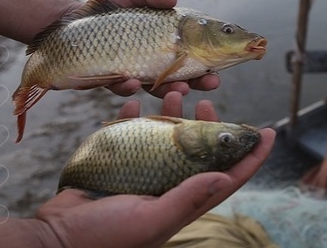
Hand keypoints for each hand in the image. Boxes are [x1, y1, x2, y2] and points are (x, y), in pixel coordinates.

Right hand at [33, 92, 274, 246]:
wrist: (58, 236)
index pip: (229, 178)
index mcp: (184, 201)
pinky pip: (132, 132)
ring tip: (174, 92)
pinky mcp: (119, 161)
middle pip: (202, 151)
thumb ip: (188, 198)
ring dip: (174, 114)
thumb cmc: (106, 236)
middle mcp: (170, 185)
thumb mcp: (151, 220)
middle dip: (211, 126)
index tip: (269, 133)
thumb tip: (225, 176)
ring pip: (170, 136)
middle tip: (208, 102)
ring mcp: (145, 171)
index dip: (251, 157)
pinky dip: (135, 116)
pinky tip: (133, 103)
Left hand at [82, 0, 219, 96]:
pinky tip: (131, 81)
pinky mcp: (112, 81)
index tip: (220, 65)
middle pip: (182, 76)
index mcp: (165, 42)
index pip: (194, 54)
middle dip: (199, 82)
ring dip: (170, 90)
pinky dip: (127, 86)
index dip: (209, 61)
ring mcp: (134, 73)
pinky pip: (121, 88)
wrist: (69, 22)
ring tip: (181, 88)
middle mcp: (153, 61)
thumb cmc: (107, 8)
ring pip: (156, 88)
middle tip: (212, 82)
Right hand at [306, 155, 326, 196]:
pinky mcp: (320, 171)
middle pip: (323, 186)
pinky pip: (315, 177)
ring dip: (316, 188)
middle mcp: (326, 176)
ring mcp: (322, 173)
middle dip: (322, 192)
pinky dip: (313, 182)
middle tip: (320, 199)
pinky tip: (311, 186)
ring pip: (318, 182)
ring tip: (313, 194)